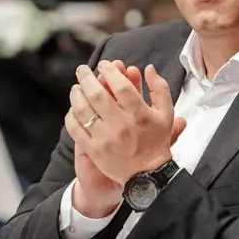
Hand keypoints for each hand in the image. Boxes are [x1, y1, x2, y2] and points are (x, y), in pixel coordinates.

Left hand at [65, 60, 185, 215]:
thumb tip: (149, 68)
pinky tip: (73, 109)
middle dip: (87, 78)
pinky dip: (71, 116)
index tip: (104, 64)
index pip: (120, 86)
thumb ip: (160, 88)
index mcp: (139, 114)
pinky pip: (76, 129)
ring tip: (76, 87)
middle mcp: (121, 125)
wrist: (148, 174)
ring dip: (76, 95)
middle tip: (82, 70)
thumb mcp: (166, 113)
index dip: (110, 72)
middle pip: (98, 95)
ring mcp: (105, 138)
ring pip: (83, 111)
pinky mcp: (94, 150)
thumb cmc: (157, 141)